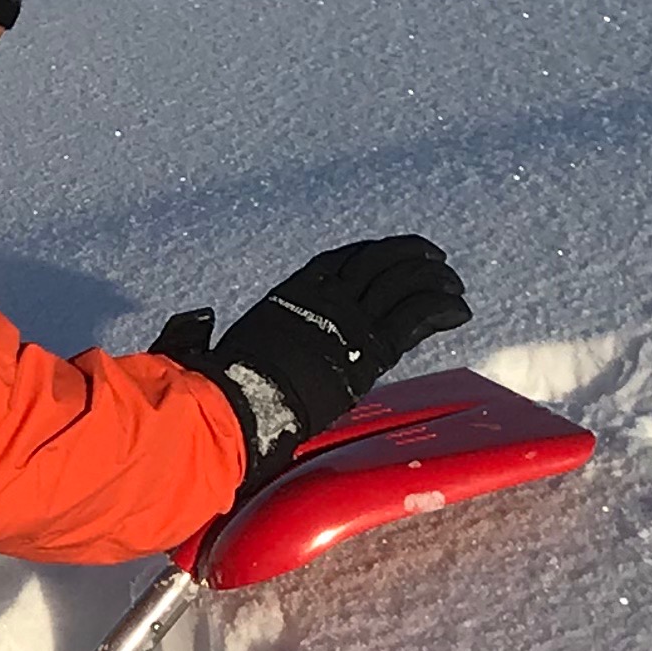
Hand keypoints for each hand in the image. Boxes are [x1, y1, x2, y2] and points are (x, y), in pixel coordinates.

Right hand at [204, 234, 469, 482]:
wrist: (246, 398)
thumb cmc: (228, 381)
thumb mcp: (232, 343)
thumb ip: (237, 331)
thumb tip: (191, 331)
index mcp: (297, 291)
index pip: (345, 259)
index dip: (375, 252)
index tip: (394, 252)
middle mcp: (328, 296)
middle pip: (382, 261)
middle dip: (414, 257)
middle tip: (436, 260)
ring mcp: (351, 318)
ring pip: (405, 282)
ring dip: (436, 280)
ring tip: (454, 285)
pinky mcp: (372, 347)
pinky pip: (417, 314)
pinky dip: (443, 308)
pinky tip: (460, 310)